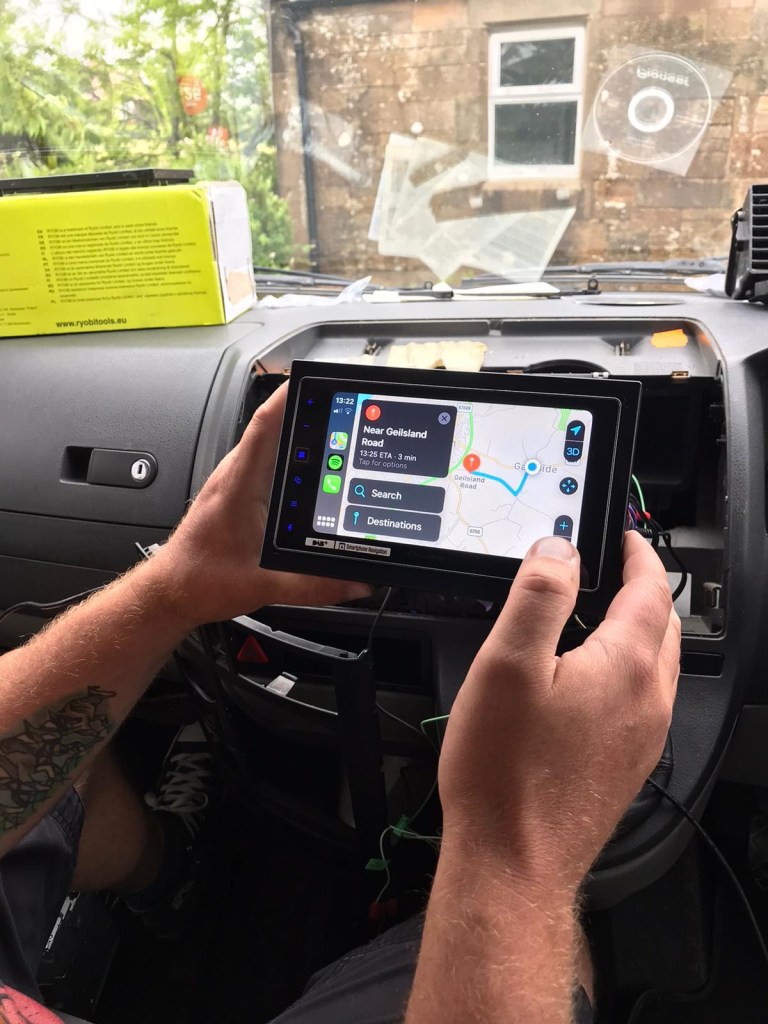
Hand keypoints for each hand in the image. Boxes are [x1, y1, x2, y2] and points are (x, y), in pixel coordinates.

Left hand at [147, 383, 369, 627]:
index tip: (314, 380)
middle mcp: (235, 475)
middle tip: (340, 403)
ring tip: (334, 429)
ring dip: (297, 434)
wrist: (171, 590)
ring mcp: (234, 480)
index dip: (289, 396)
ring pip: (269, 444)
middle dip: (306, 410)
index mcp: (239, 484)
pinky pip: (265, 461)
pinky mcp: (236, 491)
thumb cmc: (199, 579)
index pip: (264, 424)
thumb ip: (313, 585)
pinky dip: (288, 457)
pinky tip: (310, 471)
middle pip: (272, 427)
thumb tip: (356, 583)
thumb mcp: (264, 586)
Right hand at [437, 531, 679, 891]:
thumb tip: (559, 552)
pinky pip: (642, 700)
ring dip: (638, 631)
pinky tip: (587, 682)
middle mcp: (647, 701)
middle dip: (642, 590)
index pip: (651, 590)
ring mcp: (642, 737)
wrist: (514, 863)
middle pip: (662, 627)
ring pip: (655, 665)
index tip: (623, 536)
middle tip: (611, 571)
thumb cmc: (505, 773)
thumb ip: (538, 596)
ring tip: (597, 617)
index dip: (638, 554)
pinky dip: (627, 671)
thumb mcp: (508, 664)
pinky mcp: (627, 765)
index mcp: (625, 667)